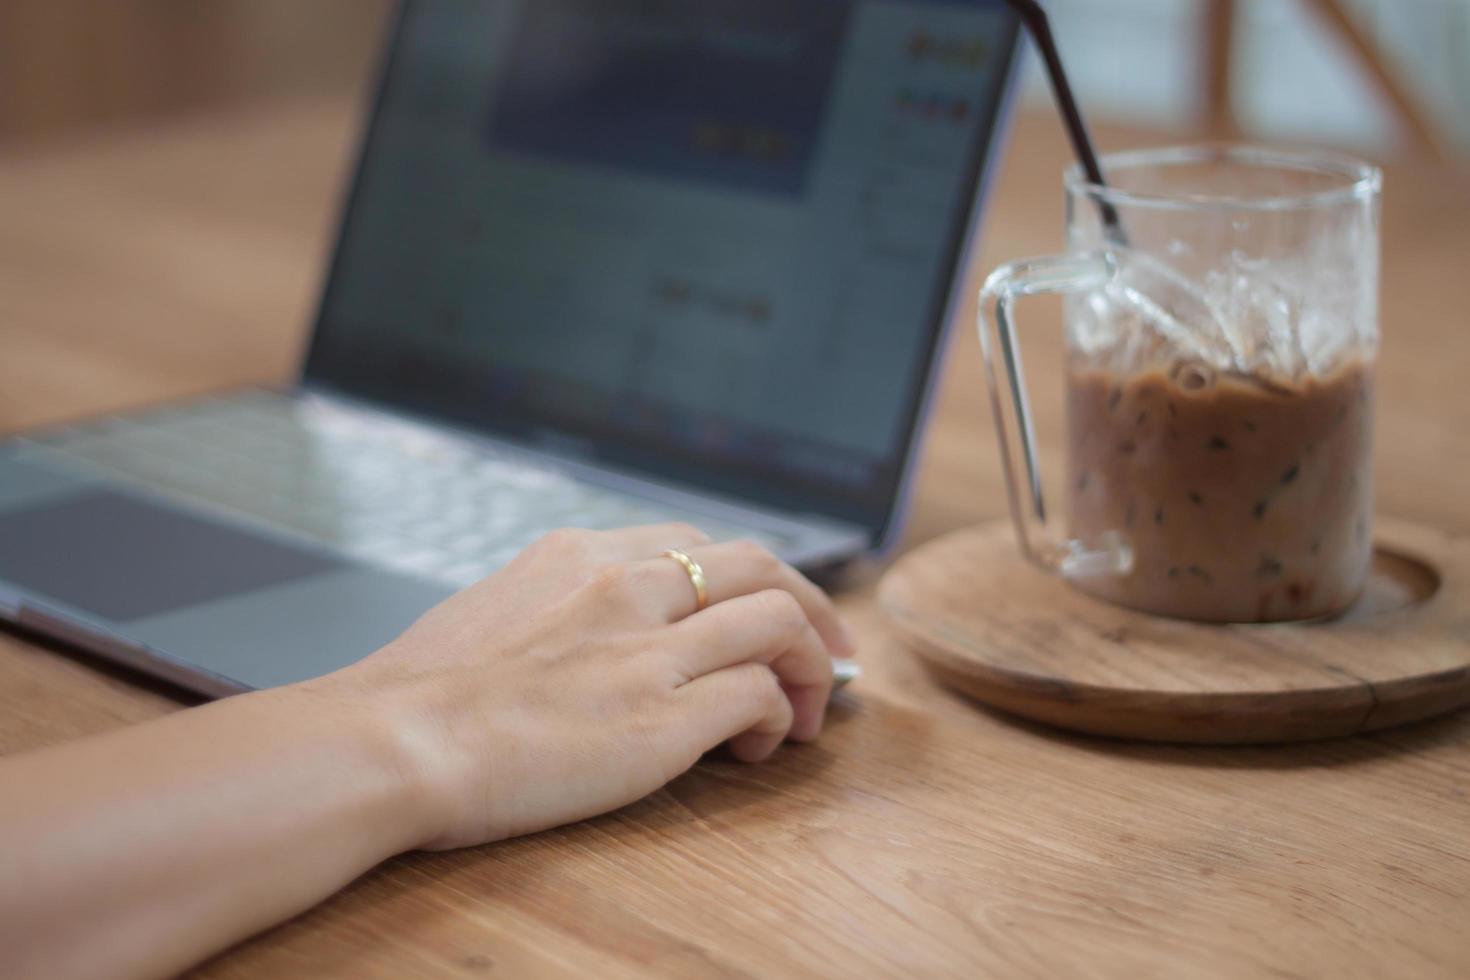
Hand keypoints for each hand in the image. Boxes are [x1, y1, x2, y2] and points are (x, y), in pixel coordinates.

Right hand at [315, 524, 855, 850]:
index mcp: (582, 555)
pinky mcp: (667, 712)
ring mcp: (651, 645)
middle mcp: (627, 584)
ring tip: (804, 711)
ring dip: (809, 663)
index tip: (761, 611)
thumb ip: (557, 606)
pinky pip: (761, 692)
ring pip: (780, 618)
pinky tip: (757, 748)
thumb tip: (582, 630)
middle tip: (825, 648)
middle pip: (761, 565)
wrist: (393, 739)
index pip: (698, 544)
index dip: (747, 580)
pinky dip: (778, 718)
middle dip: (809, 605)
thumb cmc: (420, 693)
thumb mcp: (493, 611)